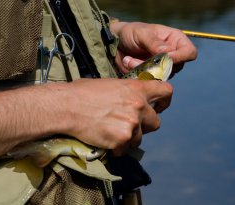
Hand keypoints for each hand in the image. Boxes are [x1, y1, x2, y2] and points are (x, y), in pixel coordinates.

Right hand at [50, 78, 172, 154]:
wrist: (67, 107)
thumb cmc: (83, 92)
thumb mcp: (110, 84)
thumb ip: (127, 92)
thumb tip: (131, 98)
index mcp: (136, 89)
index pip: (166, 91)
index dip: (164, 101)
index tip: (158, 107)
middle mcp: (138, 106)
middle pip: (156, 122)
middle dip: (144, 125)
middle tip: (129, 124)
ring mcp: (132, 124)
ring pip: (140, 138)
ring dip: (129, 138)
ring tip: (111, 132)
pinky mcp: (122, 140)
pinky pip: (125, 149)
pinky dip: (116, 148)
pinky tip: (105, 140)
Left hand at [110, 22, 196, 73]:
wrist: (115, 43)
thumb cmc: (131, 32)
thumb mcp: (141, 33)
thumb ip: (154, 43)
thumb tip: (168, 52)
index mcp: (175, 40)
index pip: (190, 53)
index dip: (180, 58)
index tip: (164, 58)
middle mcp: (173, 54)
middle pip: (175, 68)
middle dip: (155, 65)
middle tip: (135, 59)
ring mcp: (163, 67)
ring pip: (161, 76)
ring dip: (144, 70)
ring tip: (129, 60)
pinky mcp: (152, 75)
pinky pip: (150, 81)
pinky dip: (138, 74)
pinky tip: (128, 64)